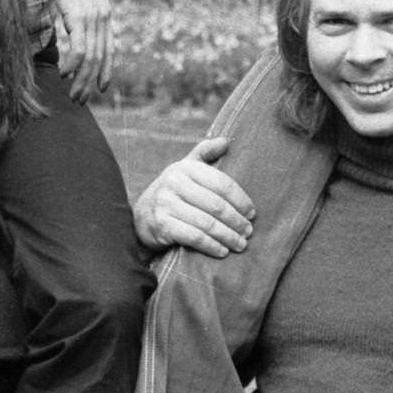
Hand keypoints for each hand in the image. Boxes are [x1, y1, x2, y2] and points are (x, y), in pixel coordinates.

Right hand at [42, 0, 113, 100]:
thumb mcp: (73, 2)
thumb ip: (73, 21)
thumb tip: (68, 36)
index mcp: (104, 15)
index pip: (109, 49)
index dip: (106, 71)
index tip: (101, 88)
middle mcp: (102, 18)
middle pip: (99, 59)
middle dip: (91, 83)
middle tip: (81, 100)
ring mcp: (93, 18)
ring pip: (91, 58)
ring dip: (81, 79)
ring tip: (73, 94)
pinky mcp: (80, 16)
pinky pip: (79, 47)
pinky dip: (73, 65)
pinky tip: (65, 75)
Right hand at [133, 137, 255, 254]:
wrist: (140, 216)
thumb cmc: (172, 192)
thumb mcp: (185, 169)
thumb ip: (204, 153)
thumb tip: (226, 141)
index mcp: (185, 167)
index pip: (221, 183)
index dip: (240, 199)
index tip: (252, 213)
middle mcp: (174, 182)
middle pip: (216, 205)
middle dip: (236, 221)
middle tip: (248, 232)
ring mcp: (166, 204)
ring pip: (206, 223)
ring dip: (227, 236)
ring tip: (240, 244)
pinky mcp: (162, 224)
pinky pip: (193, 237)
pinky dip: (211, 246)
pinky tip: (222, 251)